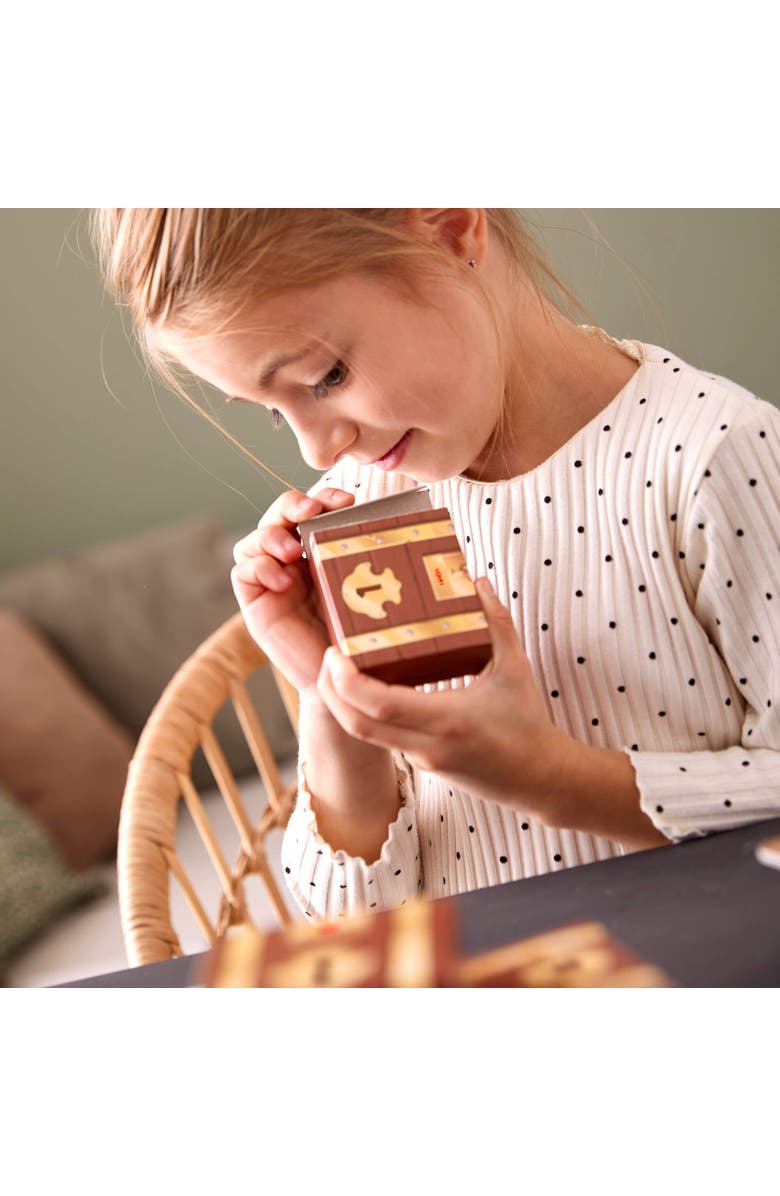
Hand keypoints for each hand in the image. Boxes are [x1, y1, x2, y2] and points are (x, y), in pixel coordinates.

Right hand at [231, 487, 354, 694]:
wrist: (341, 681)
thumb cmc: (359, 636)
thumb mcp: (369, 592)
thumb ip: (372, 563)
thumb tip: (405, 527)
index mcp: (320, 550)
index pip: (313, 509)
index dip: (324, 497)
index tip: (346, 500)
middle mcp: (292, 560)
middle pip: (279, 514)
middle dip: (292, 504)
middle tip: (311, 511)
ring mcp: (271, 579)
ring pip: (255, 539)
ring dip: (272, 536)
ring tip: (293, 552)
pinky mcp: (256, 602)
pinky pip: (242, 572)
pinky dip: (259, 567)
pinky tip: (283, 580)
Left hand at [315, 577, 568, 820]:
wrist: (539, 778)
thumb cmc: (527, 723)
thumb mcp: (515, 668)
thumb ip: (496, 621)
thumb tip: (477, 581)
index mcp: (448, 720)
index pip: (379, 706)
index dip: (346, 681)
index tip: (335, 652)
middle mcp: (427, 744)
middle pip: (356, 725)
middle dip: (329, 691)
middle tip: (327, 654)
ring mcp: (420, 759)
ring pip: (363, 735)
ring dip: (342, 703)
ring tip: (338, 666)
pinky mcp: (420, 764)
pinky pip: (381, 738)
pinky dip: (364, 713)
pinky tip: (366, 687)